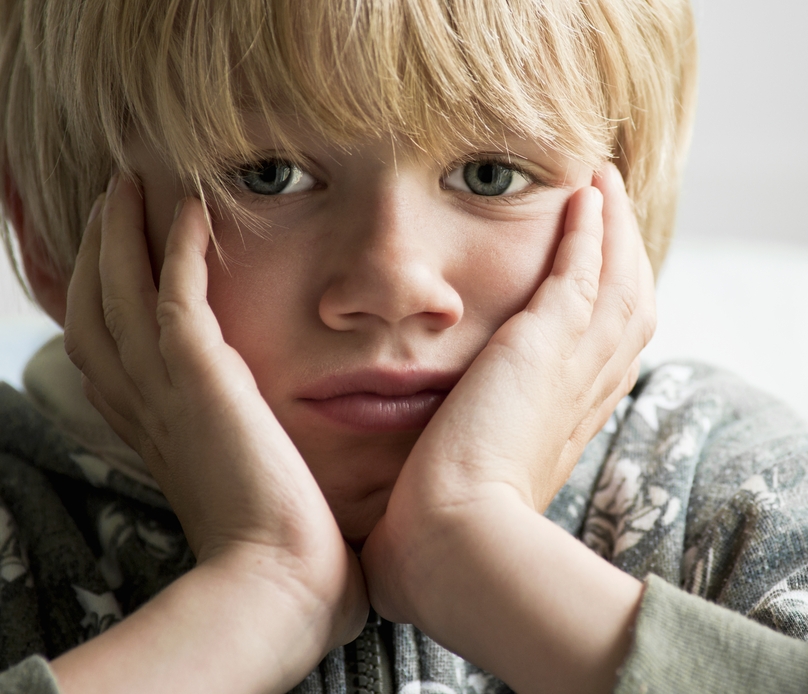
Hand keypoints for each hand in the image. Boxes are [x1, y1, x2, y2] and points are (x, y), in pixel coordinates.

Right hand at [59, 175, 367, 691]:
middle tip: (110, 201)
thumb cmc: (276, 548)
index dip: (101, 299)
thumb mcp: (245, 488)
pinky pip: (174, 290)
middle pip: (92, 308)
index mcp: (152, 431)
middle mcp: (142, 406)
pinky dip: (179, 244)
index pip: (106, 351)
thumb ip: (246, 456)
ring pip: (118, 288)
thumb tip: (278, 451)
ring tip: (132, 184)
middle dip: (95, 251)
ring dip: (122, 230)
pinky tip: (194, 207)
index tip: (117, 260)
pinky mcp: (201, 376)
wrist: (280, 581)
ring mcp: (164, 389)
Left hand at [361, 163, 652, 692]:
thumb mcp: (460, 495)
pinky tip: (584, 193)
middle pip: (629, 311)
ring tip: (603, 186)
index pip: (605, 357)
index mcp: (565, 427)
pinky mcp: (548, 346)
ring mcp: (573, 368)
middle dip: (627, 258)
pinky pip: (585, 271)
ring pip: (619, 282)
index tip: (598, 279)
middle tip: (614, 213)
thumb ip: (455, 470)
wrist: (451, 547)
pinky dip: (592, 231)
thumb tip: (420, 478)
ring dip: (616, 230)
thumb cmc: (443, 538)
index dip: (608, 313)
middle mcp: (584, 395)